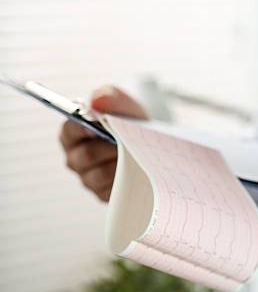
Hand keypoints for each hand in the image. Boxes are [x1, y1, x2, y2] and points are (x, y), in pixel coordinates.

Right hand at [59, 86, 147, 201]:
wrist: (154, 147)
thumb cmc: (133, 125)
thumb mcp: (127, 107)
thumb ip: (111, 96)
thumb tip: (96, 100)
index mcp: (75, 133)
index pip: (68, 130)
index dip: (79, 127)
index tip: (94, 125)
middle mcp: (76, 157)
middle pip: (84, 156)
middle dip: (107, 147)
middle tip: (124, 141)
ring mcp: (88, 178)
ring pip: (97, 175)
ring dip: (118, 164)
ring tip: (134, 155)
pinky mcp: (102, 194)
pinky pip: (109, 191)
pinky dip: (124, 181)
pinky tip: (135, 172)